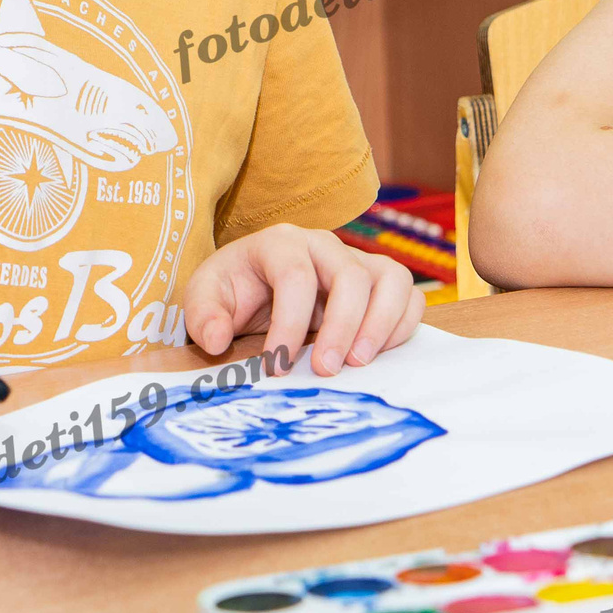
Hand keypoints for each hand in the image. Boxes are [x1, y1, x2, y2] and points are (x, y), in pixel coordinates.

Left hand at [183, 224, 423, 375]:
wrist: (256, 285)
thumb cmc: (233, 289)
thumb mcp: (205, 296)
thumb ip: (203, 315)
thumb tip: (218, 340)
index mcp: (281, 242)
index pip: (295, 277)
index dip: (288, 325)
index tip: (275, 367)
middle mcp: (326, 245)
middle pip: (351, 276)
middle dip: (341, 327)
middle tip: (325, 370)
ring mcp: (358, 260)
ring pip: (392, 278)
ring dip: (381, 324)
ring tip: (359, 363)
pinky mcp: (380, 281)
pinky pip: (409, 295)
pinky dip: (401, 325)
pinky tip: (376, 354)